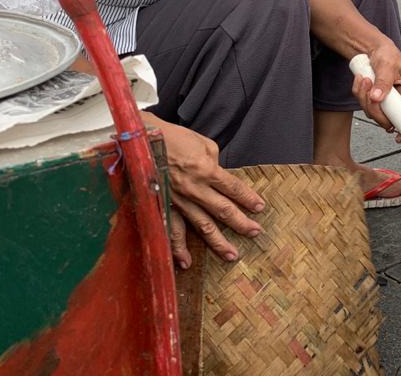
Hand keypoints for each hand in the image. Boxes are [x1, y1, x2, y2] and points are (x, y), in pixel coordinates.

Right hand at [142, 111, 265, 268]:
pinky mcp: (163, 207)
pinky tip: (186, 262)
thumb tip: (219, 176)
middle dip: (241, 223)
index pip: (234, 188)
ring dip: (218, 242)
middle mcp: (195, 189)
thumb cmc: (172, 138)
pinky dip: (178, 248)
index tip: (260, 208)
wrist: (140, 141)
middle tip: (255, 233)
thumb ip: (214, 162)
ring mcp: (178, 201)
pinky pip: (173, 231)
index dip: (248, 198)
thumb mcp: (202, 143)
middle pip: (223, 210)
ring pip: (202, 226)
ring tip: (232, 255)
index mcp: (206, 170)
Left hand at [351, 39, 400, 136]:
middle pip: (391, 119)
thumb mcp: (387, 65)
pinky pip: (365, 105)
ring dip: (365, 99)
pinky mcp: (376, 99)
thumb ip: (383, 82)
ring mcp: (388, 101)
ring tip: (365, 80)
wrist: (371, 49)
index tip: (399, 136)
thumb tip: (378, 98)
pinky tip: (361, 80)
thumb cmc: (386, 53)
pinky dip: (359, 94)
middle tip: (370, 94)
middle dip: (376, 109)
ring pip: (376, 113)